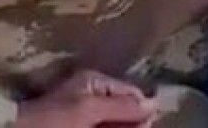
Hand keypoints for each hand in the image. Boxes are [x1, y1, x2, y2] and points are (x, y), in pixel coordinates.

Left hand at [15, 70, 157, 127]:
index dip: (143, 110)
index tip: (150, 125)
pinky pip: (101, 127)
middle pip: (125, 111)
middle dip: (132, 123)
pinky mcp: (80, 126)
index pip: (132, 94)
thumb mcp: (87, 110)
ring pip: (114, 123)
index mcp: (95, 83)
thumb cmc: (51, 121)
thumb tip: (156, 102)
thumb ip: (121, 106)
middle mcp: (93, 98)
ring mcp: (85, 117)